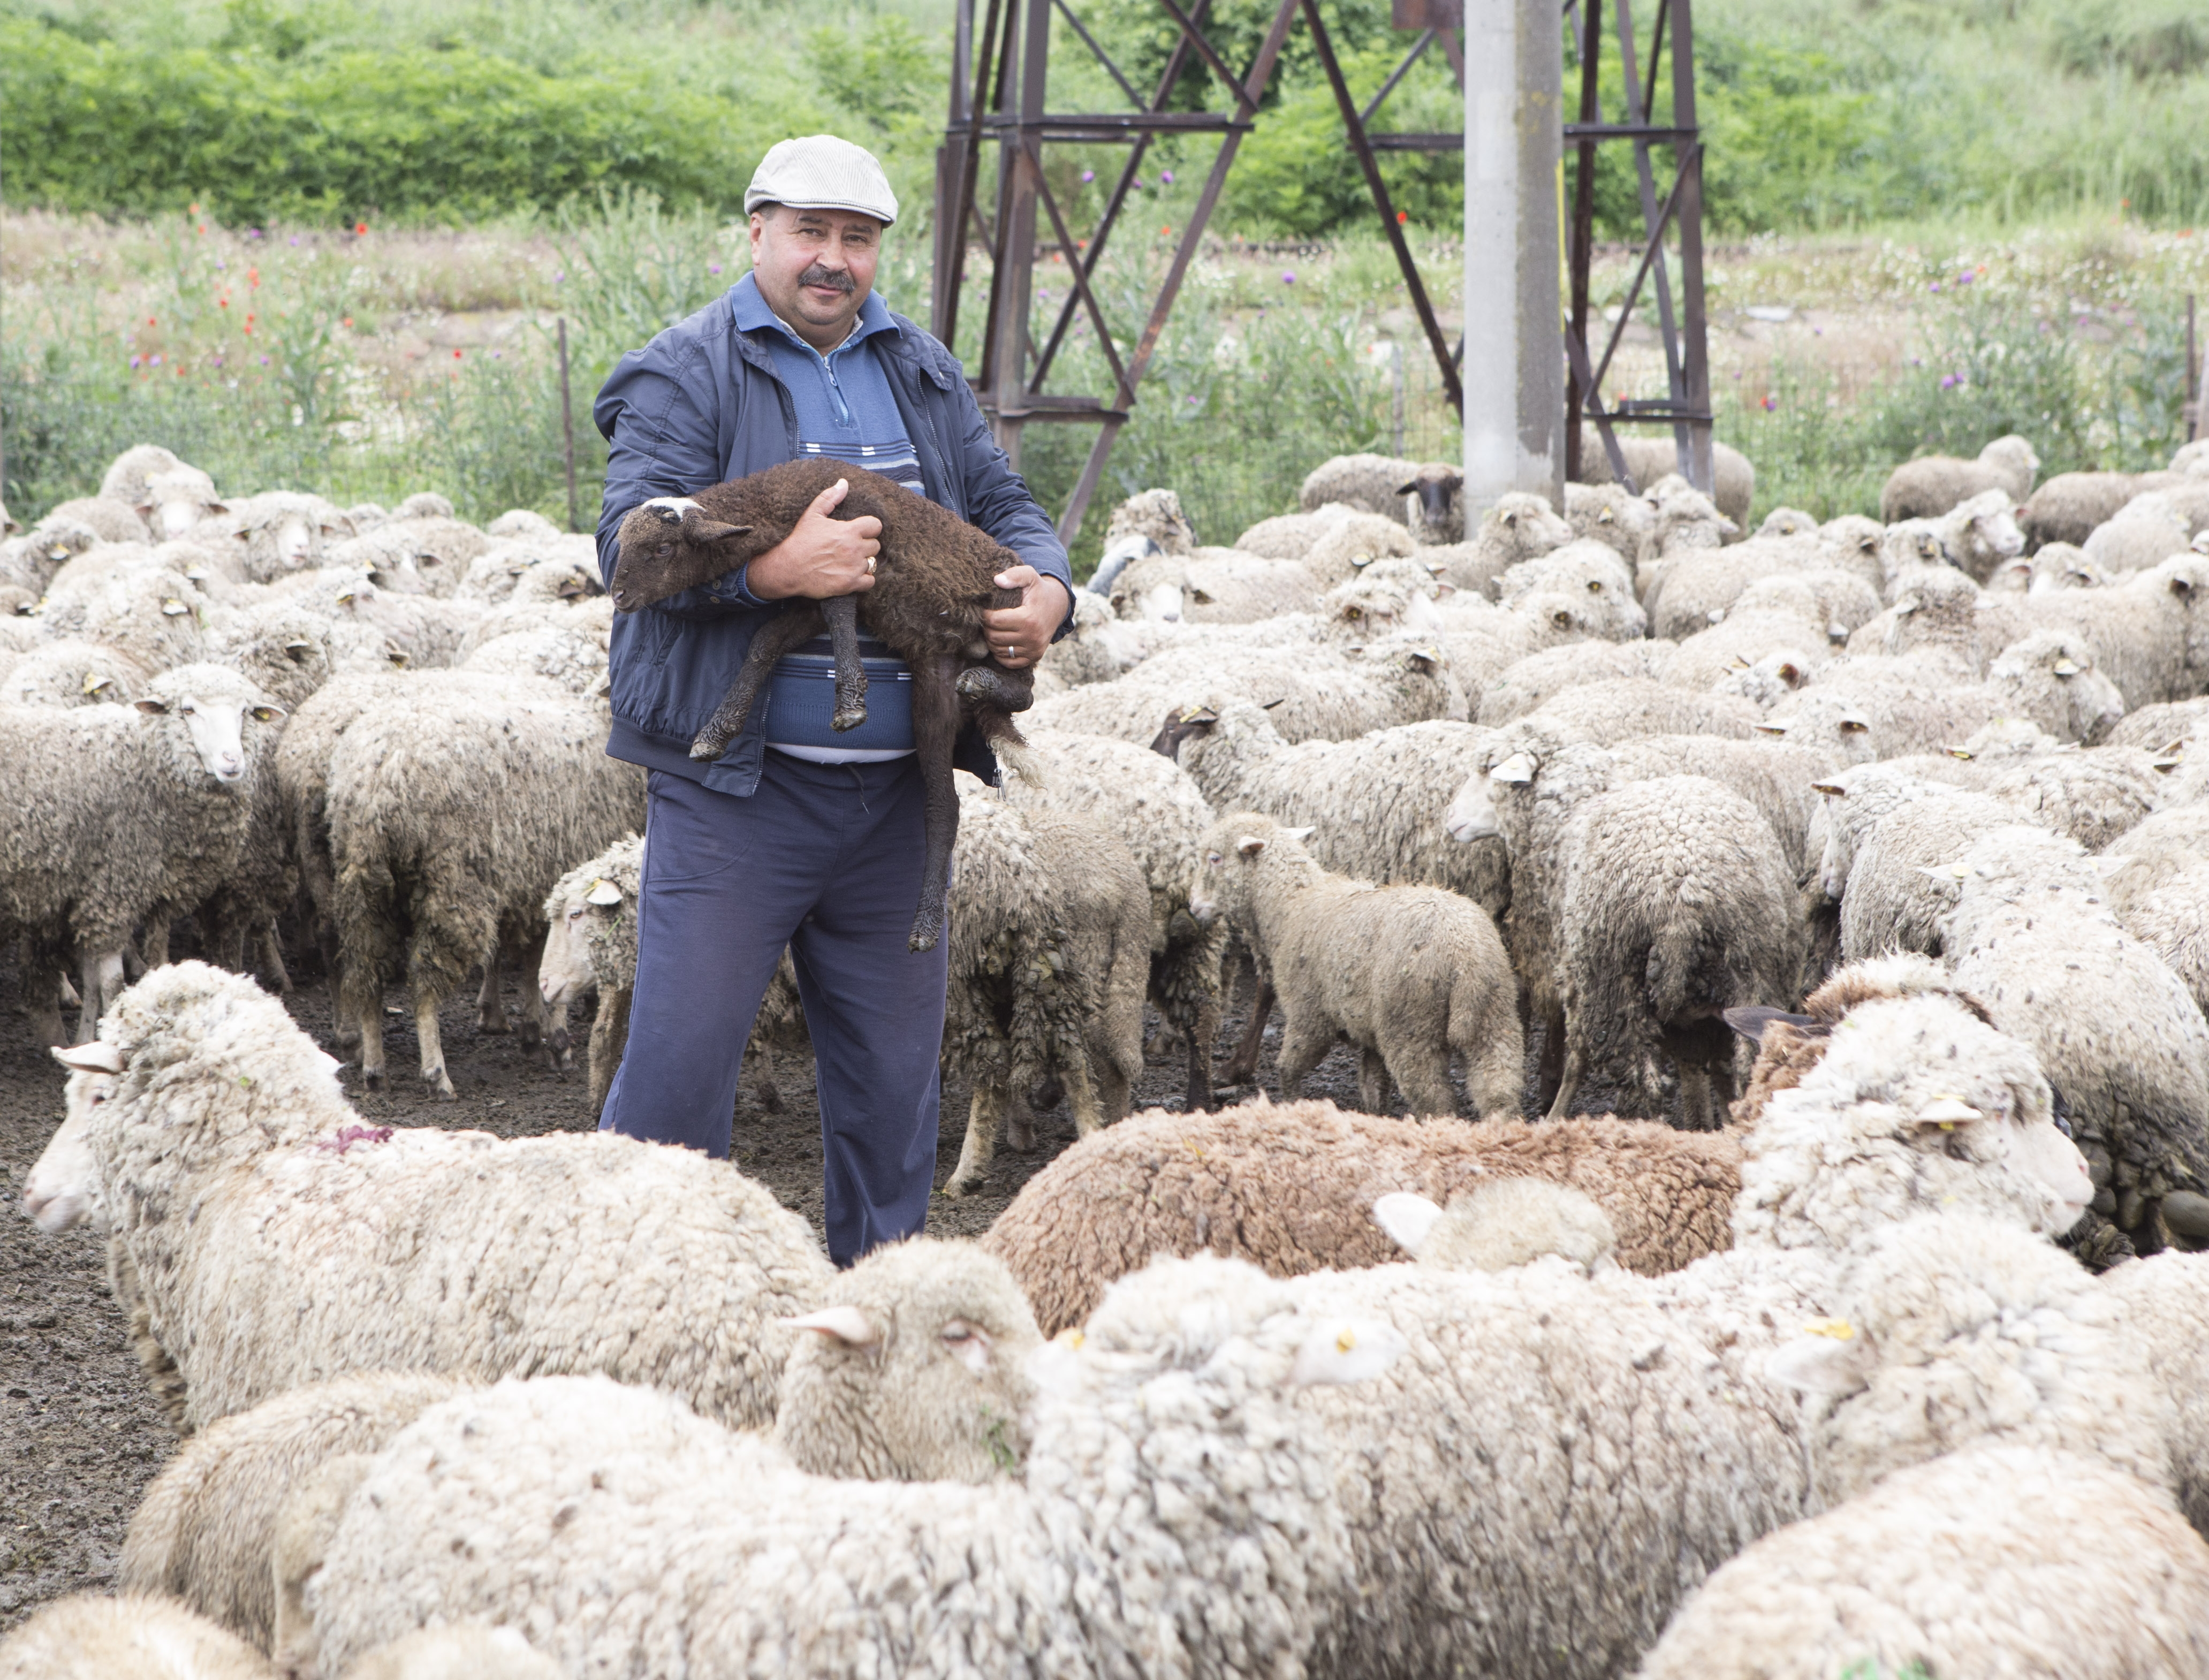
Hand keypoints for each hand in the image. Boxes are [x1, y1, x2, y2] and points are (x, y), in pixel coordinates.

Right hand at [743, 479, 880, 600]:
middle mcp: (854, 548)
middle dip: (865, 546)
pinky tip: (852, 575)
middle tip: (851, 548)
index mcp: (849, 530)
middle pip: (875, 545)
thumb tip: (844, 483)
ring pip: (872, 563)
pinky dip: (864, 579)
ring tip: (849, 562)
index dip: (869, 528)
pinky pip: (870, 582)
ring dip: (863, 562)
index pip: (876, 525)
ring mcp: (853, 567)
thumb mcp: (812, 514)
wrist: (787, 568)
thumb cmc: (800, 540)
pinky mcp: (850, 584)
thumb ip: (830, 498)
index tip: (861, 532)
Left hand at [982, 565, 1069, 668]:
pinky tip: (1001, 641)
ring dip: (991, 640)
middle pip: (994, 637)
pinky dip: (1000, 653)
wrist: (1057, 606)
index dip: (985, 615)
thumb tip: (997, 580)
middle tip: (988, 619)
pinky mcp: (1034, 657)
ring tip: (994, 628)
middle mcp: (1032, 638)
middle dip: (987, 628)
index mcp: (1029, 619)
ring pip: (999, 650)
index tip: (985, 609)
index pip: (994, 622)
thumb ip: (1014, 575)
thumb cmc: (1039, 590)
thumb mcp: (1029, 576)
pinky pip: (1009, 662)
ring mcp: (1034, 650)